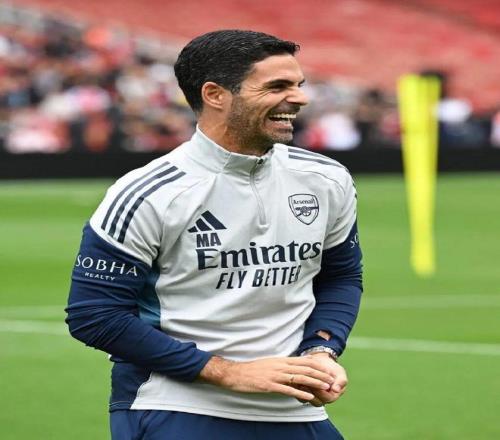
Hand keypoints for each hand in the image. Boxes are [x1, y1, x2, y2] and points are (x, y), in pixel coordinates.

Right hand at [198, 355, 335, 401]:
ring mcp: (275, 375)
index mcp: (281, 360)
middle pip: (305, 368)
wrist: (235, 373)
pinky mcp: (269, 385)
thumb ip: (282, 366)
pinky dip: (300, 393)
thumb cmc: (252, 370)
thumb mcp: (269, 364)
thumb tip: (294, 370)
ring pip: (299, 378)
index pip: (303, 360)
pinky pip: (287, 389)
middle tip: (331, 380)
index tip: (327, 370)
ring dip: (314, 383)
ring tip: (325, 387)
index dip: (317, 365)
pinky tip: (308, 396)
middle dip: (320, 374)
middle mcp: (280, 366)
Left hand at [295, 353, 347, 406]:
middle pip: (316, 401)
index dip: (322, 391)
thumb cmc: (333, 369)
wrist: (322, 363)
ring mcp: (312, 398)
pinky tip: (296, 381)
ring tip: (300, 382)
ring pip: (306, 399)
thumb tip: (336, 389)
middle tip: (306, 383)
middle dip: (311, 391)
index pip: (327, 398)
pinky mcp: (304, 394)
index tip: (317, 382)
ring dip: (303, 391)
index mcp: (332, 396)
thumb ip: (341, 381)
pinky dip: (297, 390)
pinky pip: (299, 396)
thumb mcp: (340, 373)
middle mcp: (322, 400)